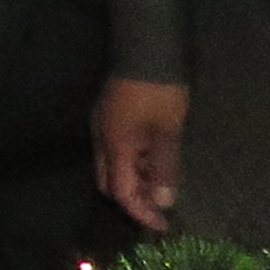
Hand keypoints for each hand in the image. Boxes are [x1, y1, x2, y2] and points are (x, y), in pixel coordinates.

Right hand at [93, 77, 189, 232]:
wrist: (146, 45)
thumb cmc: (159, 92)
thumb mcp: (168, 131)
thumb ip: (164, 168)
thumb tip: (163, 201)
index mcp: (114, 146)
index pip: (121, 192)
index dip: (141, 211)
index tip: (163, 224)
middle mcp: (101, 139)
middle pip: (110, 182)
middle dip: (134, 198)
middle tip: (161, 204)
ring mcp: (103, 125)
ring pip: (112, 166)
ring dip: (135, 179)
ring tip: (163, 182)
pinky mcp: (109, 114)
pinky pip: (116, 149)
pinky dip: (134, 162)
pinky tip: (153, 159)